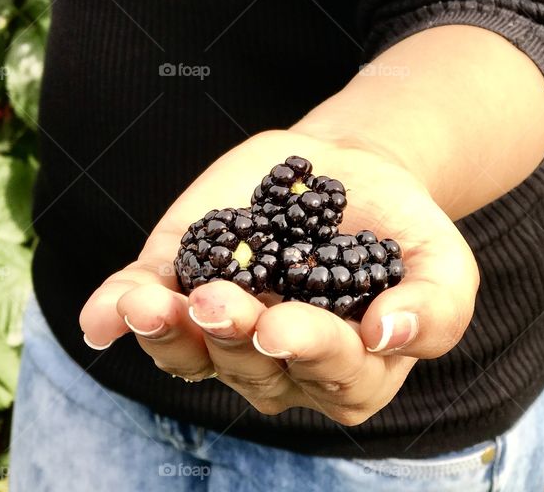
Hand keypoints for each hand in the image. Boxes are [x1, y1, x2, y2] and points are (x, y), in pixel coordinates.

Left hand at [79, 129, 479, 423]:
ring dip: (165, 334)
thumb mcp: (442, 260)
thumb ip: (434, 306)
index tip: (284, 326)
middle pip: (250, 366)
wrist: (345, 171)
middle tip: (219, 300)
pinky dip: (117, 312)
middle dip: (231, 336)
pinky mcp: (180, 285)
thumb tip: (389, 335)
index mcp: (343, 367)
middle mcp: (277, 363)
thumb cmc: (398, 226)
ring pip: (190, 351)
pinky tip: (101, 314)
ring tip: (148, 305)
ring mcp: (222, 328)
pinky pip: (143, 311)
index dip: (306, 351)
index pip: (327, 372)